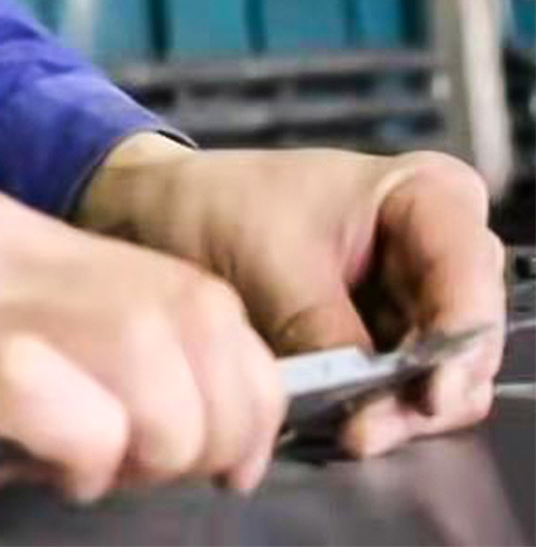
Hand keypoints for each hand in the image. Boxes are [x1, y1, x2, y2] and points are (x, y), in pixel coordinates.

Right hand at [0, 188, 286, 541]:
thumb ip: (52, 355)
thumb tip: (174, 418)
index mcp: (3, 232)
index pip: (187, 289)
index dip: (240, 383)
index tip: (223, 458)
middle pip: (188, 312)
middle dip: (221, 417)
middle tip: (174, 480)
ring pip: (141, 341)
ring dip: (160, 435)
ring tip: (105, 477)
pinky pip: (47, 387)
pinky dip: (82, 444)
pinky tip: (52, 471)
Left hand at [75, 139, 506, 457]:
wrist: (159, 212)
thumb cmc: (214, 205)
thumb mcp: (271, 262)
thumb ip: (328, 333)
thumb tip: (363, 409)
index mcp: (427, 197)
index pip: (469, 280)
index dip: (457, 345)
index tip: (425, 394)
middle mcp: (439, 251)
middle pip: (464, 343)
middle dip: (420, 395)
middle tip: (365, 432)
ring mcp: (417, 301)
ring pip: (439, 380)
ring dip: (394, 414)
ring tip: (344, 432)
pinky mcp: (386, 340)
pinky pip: (399, 392)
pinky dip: (371, 413)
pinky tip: (334, 422)